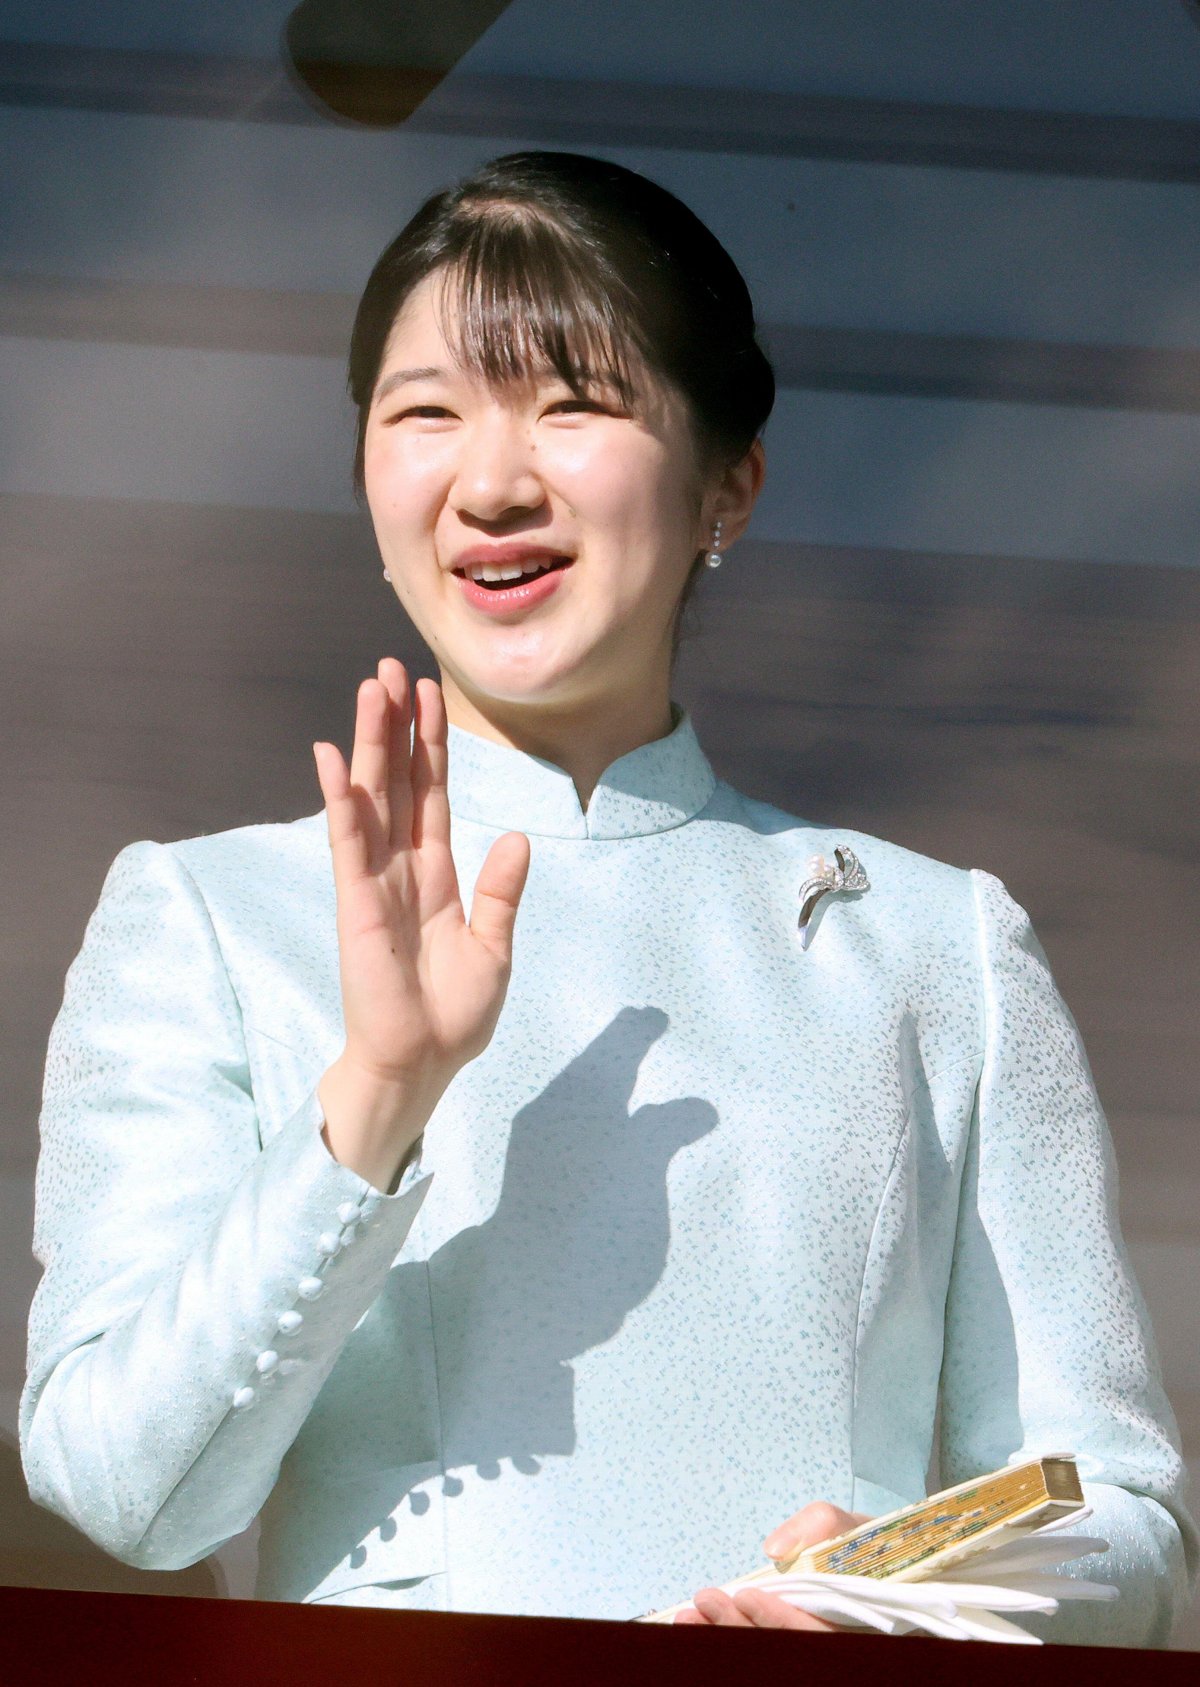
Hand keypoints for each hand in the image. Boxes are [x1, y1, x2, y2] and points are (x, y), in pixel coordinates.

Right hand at [314, 661, 530, 1184]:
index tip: (430, 692)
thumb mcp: (494, 948)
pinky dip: (341, 799)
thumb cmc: (453, 1015)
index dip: (431, 744)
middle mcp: (400, 867)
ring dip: (370, 743)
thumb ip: (501, 892)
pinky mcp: (356, 903)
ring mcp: (374, 881)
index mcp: (434, 874)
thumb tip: (518, 835)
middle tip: (390, 667)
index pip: (431, 794)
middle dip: (395, 725)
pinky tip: (332, 758)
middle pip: (398, 781)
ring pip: (372, 797)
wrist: (423, 1063)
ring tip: (370, 688)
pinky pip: (348, 841)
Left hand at [673, 1501, 871, 1632]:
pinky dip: (728, 1637)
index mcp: (860, 1624)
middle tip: (704, 1601)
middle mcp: (838, 1646)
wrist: (864, 1566)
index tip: (745, 1596)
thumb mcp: (847, 1525)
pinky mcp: (786, 1646)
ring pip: (768, 1655)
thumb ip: (820, 1525)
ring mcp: (810, 1651)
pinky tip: (700, 1625)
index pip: (819, 1635)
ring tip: (689, 1616)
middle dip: (740, 1628)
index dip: (781, 1619)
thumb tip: (774, 1549)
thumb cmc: (858, 1547)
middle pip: (786, 1651)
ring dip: (726, 1636)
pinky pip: (759, 1649)